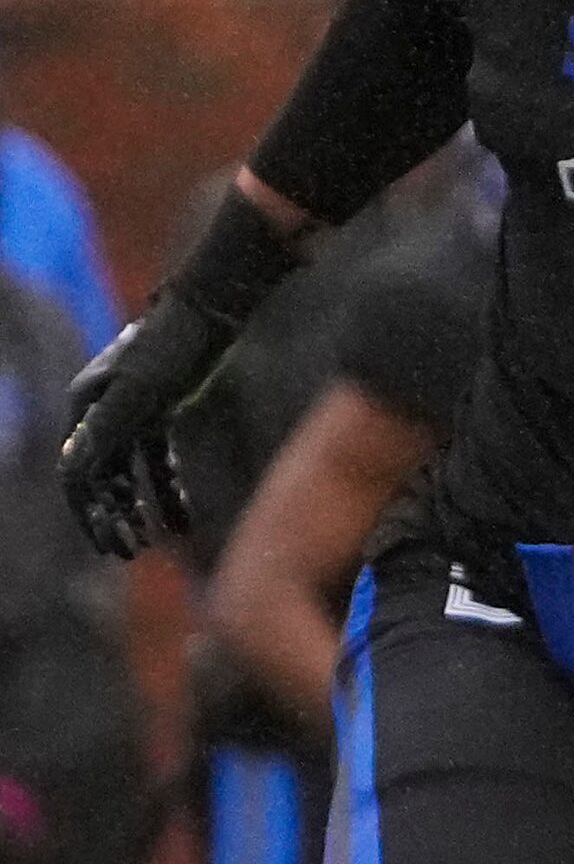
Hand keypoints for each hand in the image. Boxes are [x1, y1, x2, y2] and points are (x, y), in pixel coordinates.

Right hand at [61, 295, 236, 558]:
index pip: (77, 473)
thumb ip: (106, 429)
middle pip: (100, 478)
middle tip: (129, 552)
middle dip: (111, 517)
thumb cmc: (172, 345)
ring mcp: (131, 414)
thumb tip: (72, 473)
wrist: (211, 311)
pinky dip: (169, 490)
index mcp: (83, 409)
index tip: (107, 542)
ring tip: (152, 543)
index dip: (89, 511)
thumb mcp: (138, 389)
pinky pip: (158, 462)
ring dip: (138, 509)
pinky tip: (184, 522)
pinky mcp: (160, 414)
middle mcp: (100, 414)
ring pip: (129, 475)